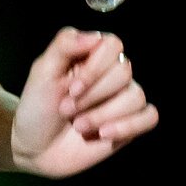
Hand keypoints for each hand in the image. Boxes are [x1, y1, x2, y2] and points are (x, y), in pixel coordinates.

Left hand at [12, 28, 157, 177]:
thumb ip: (64, 45)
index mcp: (91, 57)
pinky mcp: (130, 124)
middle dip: (93, 95)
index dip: (95, 68)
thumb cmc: (37, 107)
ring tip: (79, 126)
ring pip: (136, 97)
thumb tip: (95, 37)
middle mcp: (111, 75)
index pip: (113, 45)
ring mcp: (122, 100)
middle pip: (124, 72)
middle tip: (67, 110)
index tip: (71, 89)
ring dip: (104, 114)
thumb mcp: (42, 72)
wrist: (35, 148)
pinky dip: (129, 126)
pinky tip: (104, 135)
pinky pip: (150, 117)